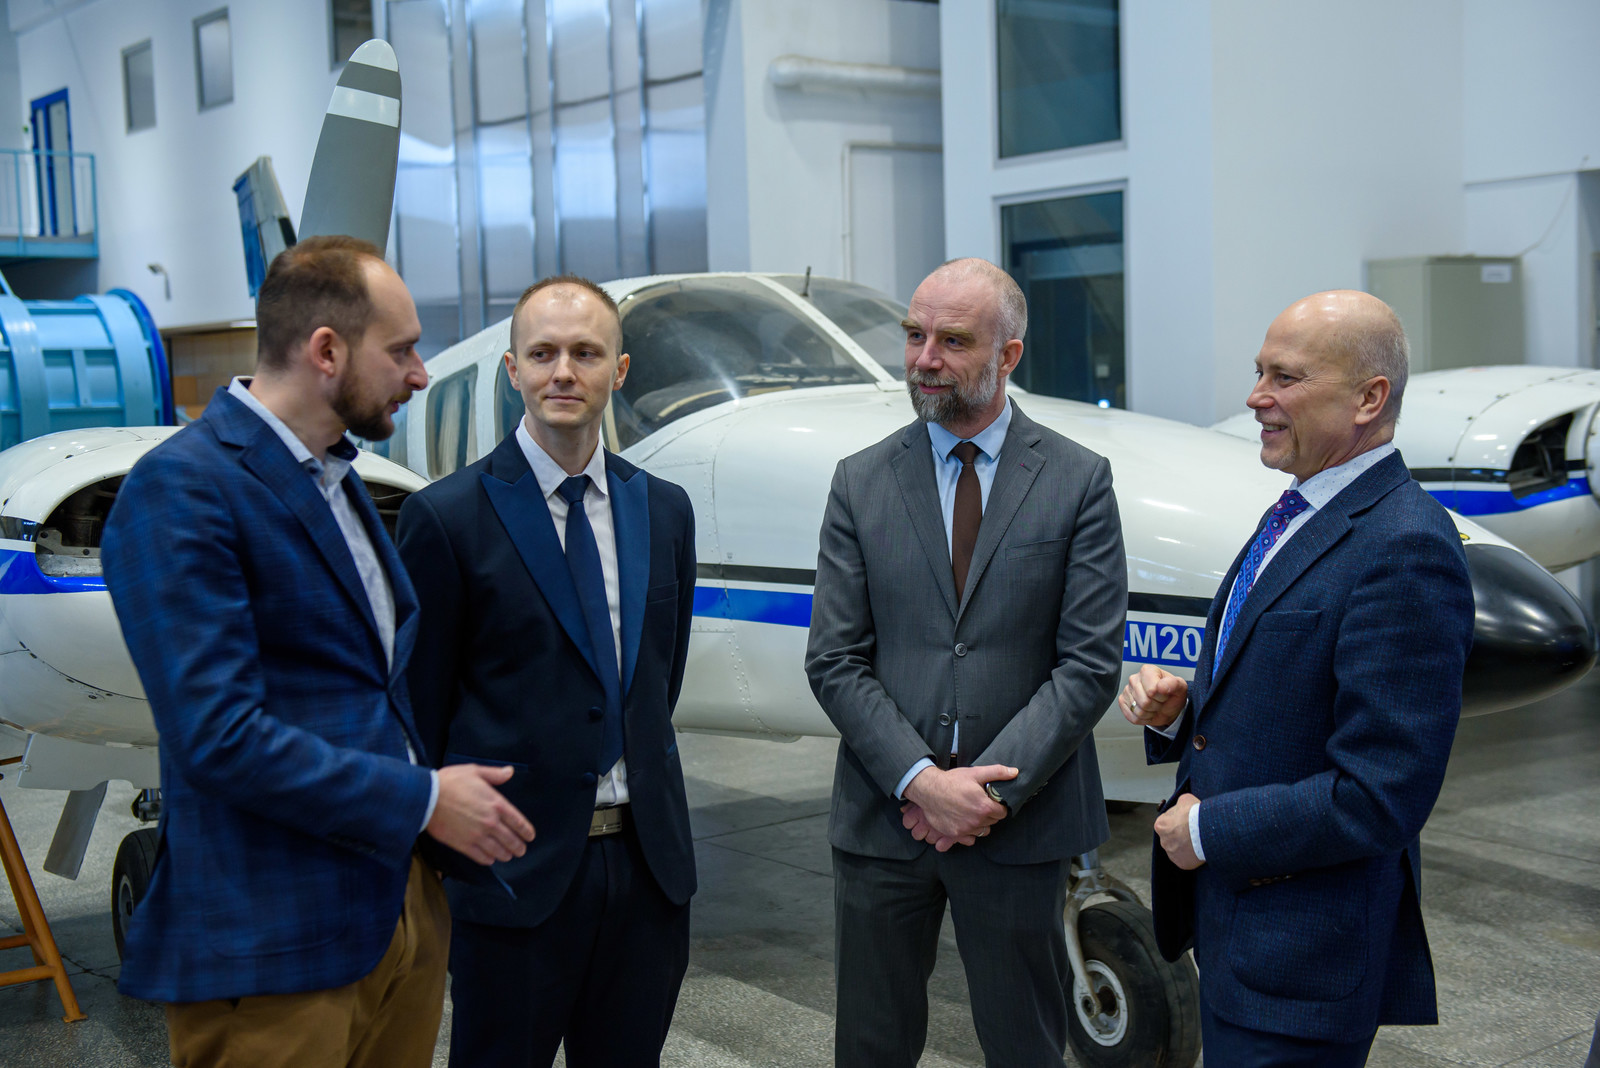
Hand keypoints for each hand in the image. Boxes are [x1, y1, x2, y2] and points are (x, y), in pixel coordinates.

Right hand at [426, 764, 535, 865]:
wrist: (427, 797)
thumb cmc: (450, 782)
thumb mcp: (474, 771)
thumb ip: (494, 774)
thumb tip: (509, 771)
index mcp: (497, 804)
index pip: (519, 822)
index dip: (526, 831)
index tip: (530, 836)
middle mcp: (491, 822)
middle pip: (511, 840)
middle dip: (518, 847)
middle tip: (521, 850)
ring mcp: (478, 835)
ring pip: (498, 851)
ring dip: (505, 855)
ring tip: (508, 856)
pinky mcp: (464, 845)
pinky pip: (481, 857)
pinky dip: (488, 859)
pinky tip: (490, 859)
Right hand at [901, 764, 1015, 844]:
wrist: (929, 790)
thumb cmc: (953, 781)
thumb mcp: (976, 773)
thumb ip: (997, 773)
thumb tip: (1015, 772)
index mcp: (985, 807)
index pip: (1003, 813)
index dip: (999, 806)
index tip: (991, 801)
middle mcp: (977, 821)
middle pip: (993, 822)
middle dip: (990, 814)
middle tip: (980, 804)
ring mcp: (965, 829)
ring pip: (982, 830)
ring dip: (980, 823)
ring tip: (972, 811)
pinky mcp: (955, 833)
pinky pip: (970, 837)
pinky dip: (969, 830)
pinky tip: (963, 819)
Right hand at [1120, 664, 1187, 728]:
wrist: (1168, 707)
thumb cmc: (1172, 695)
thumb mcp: (1180, 688)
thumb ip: (1174, 683)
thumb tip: (1161, 686)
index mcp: (1147, 671)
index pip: (1152, 690)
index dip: (1161, 696)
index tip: (1165, 694)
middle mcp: (1134, 679)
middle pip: (1145, 702)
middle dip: (1156, 706)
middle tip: (1160, 701)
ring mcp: (1127, 690)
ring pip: (1139, 711)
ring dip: (1150, 713)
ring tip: (1154, 706)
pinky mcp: (1122, 702)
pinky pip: (1133, 717)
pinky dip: (1143, 719)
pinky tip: (1147, 711)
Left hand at [1154, 792, 1202, 869]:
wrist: (1208, 830)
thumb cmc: (1196, 815)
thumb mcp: (1185, 800)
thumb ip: (1179, 804)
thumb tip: (1180, 806)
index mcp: (1160, 825)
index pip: (1165, 823)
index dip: (1177, 821)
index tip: (1185, 821)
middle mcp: (1163, 841)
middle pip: (1171, 837)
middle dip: (1180, 834)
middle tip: (1192, 831)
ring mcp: (1172, 854)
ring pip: (1178, 849)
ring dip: (1185, 845)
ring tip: (1197, 840)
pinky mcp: (1182, 863)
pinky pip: (1185, 859)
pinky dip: (1191, 855)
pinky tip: (1198, 849)